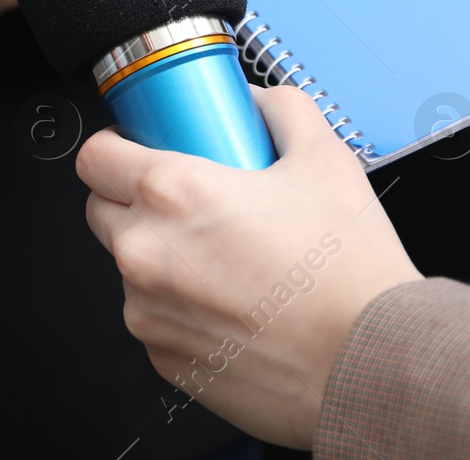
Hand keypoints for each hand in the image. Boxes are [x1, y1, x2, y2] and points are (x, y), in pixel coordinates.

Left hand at [77, 86, 421, 448]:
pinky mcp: (164, 357)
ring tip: (225, 260)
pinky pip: (154, 317)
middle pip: (102, 211)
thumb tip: (255, 102)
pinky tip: (232, 304)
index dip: (115, 148)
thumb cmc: (350, 274)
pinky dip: (179, 307)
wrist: (374, 366)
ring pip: (129, 268)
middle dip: (134, 201)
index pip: (95, 157)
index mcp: (173, 194)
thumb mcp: (326, 160)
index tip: (136, 150)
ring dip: (159, 258)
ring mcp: (149, 310)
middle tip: (189, 204)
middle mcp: (147, 252)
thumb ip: (281, 111)